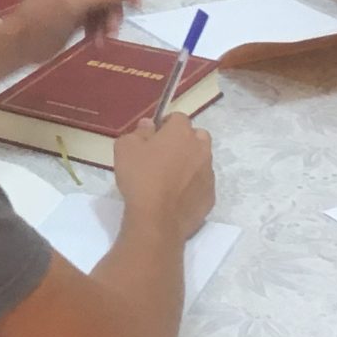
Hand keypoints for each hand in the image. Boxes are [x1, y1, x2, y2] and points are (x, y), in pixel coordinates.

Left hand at [5, 0, 136, 64]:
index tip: (136, 4)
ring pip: (103, 3)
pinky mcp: (73, 11)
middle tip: (114, 29)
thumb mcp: (74, 4)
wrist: (20, 46)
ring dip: (106, 22)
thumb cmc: (42, 20)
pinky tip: (97, 42)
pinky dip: (99, 28)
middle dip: (112, 9)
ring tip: (104, 40)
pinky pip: (95, 15)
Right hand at [113, 111, 214, 238]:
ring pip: (202, 160)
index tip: (153, 137)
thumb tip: (149, 125)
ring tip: (171, 178)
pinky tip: (177, 196)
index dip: (165, 125)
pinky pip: (202, 183)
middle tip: (165, 155)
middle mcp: (201, 148)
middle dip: (184, 141)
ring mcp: (209, 173)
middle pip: (197, 136)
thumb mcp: (126, 148)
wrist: (156, 219)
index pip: (178, 117)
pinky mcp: (210, 196)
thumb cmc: (140, 177)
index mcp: (181, 132)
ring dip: (190, 163)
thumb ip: (139, 131)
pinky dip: (193, 185)